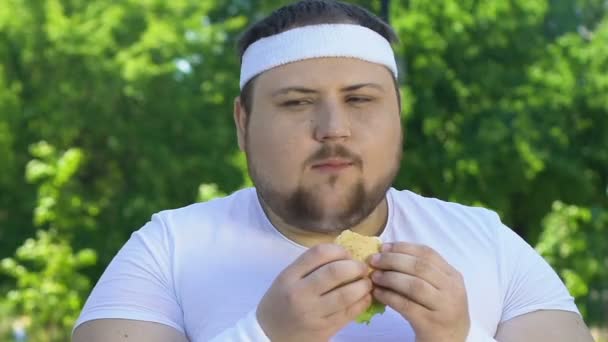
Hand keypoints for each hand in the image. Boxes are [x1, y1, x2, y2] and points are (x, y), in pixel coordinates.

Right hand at [257, 244, 372, 341]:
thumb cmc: (279, 303)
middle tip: (362, 268)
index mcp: (289, 276)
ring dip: (363, 285)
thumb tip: (344, 255)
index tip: (347, 254)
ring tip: (367, 283)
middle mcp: (300, 293)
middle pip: (335, 272)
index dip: (340, 250)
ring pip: (346, 294)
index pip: (319, 253)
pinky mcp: (324, 329)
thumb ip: (310, 266)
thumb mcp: (286, 279)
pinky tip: (365, 297)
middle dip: (356, 266)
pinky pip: (350, 313)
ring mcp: (313, 313)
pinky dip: (363, 302)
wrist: (268, 336)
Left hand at [369, 242, 469, 341]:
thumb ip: (420, 272)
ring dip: (390, 278)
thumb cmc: (438, 312)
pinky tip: (377, 294)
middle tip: (373, 260)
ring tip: (374, 277)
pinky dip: (389, 297)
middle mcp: (452, 290)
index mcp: (453, 276)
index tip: (383, 247)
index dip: (403, 247)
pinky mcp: (432, 324)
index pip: (427, 253)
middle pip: (420, 266)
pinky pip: (407, 306)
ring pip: (414, 285)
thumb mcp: (438, 288)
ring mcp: (444, 307)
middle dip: (393, 260)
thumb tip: (386, 253)